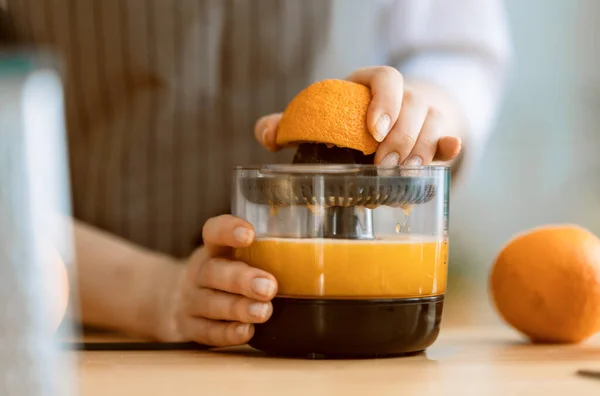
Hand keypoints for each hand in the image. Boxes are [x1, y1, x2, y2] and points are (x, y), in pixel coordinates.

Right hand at [157, 215, 276, 346]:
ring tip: (264, 312)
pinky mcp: (188, 327)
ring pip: (211, 303)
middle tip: (269, 286)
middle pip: (214, 272)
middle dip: (242, 279)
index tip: (249, 234)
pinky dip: (227, 333)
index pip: (213, 232)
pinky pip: (207, 332)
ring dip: (238, 308)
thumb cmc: (218, 275)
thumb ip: (261, 254)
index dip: (228, 230)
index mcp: (212, 250)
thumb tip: (317, 253)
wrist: (170, 301)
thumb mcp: (229, 257)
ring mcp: (190, 301)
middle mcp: (198, 273)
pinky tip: (246, 331)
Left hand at [254, 66, 462, 165]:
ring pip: (434, 122)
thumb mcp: (322, 116)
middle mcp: (402, 96)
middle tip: (384, 162)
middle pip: (414, 103)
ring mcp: (424, 116)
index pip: (386, 78)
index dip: (383, 100)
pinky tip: (448, 153)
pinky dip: (450, 147)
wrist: (387, 122)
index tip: (373, 130)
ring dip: (421, 147)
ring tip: (404, 170)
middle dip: (401, 134)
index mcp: (371, 85)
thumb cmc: (348, 120)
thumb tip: (266, 134)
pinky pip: (449, 137)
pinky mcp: (437, 137)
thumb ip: (290, 123)